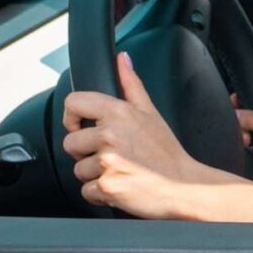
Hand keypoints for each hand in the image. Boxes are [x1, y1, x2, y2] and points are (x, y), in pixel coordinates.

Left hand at [62, 53, 219, 218]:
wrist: (183, 186)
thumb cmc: (167, 152)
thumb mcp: (151, 113)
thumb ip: (131, 85)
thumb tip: (122, 59)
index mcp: (119, 113)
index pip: (74, 102)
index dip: (72, 116)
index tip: (80, 126)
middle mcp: (110, 135)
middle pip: (70, 142)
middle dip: (86, 152)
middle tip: (111, 155)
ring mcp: (108, 162)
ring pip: (78, 170)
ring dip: (94, 174)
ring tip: (119, 171)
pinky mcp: (107, 186)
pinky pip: (86, 191)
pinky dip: (100, 193)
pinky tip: (120, 184)